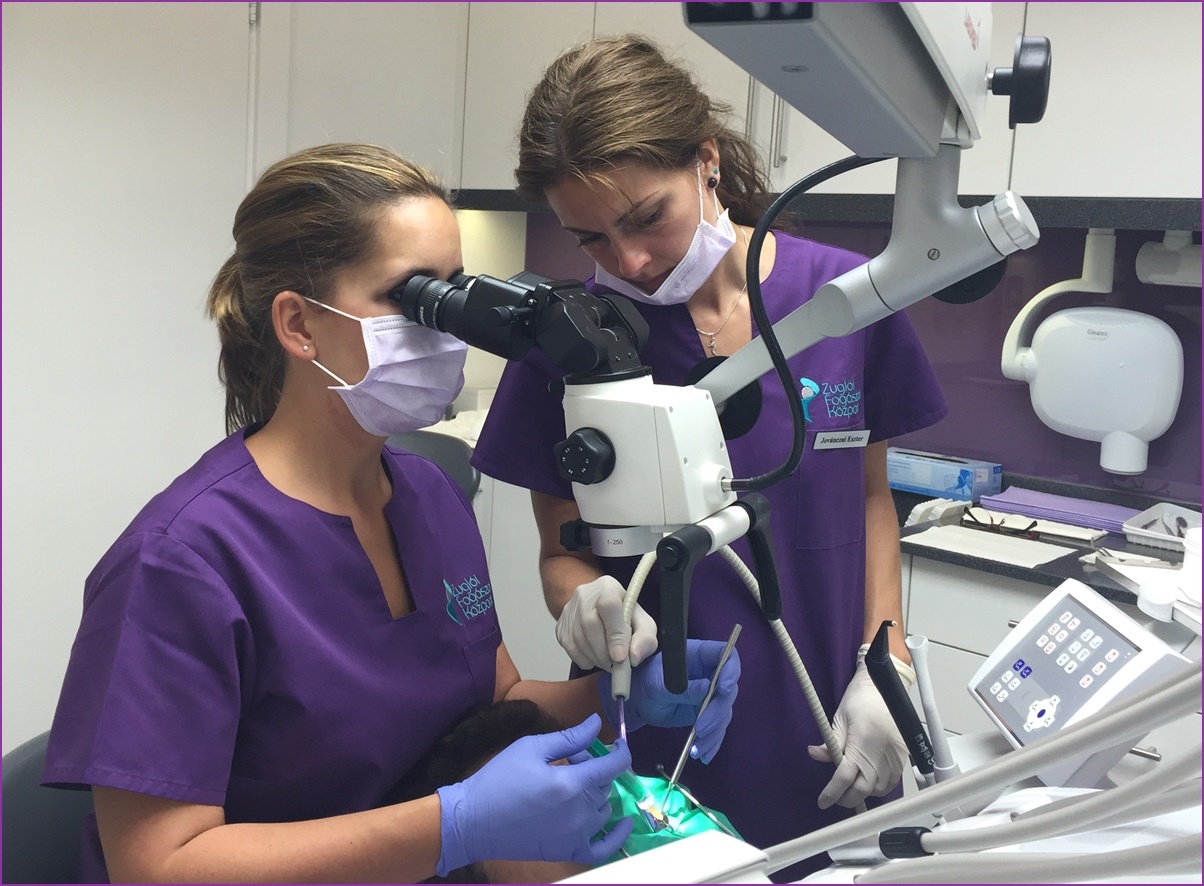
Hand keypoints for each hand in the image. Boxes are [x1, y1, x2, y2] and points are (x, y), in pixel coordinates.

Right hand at [436, 714, 634, 874]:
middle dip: (593, 768)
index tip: (619, 745)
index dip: (621, 752)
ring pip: (603, 809)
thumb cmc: (498, 779)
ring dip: (596, 794)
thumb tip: (597, 724)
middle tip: (570, 760)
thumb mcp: (531, 748)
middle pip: (604, 785)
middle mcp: (578, 812)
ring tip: (572, 785)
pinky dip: (616, 836)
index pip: (612, 766)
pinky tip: (622, 823)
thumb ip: (569, 737)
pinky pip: (603, 848)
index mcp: (570, 783)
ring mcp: (575, 835)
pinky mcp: (567, 852)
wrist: (472, 821)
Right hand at [556, 575, 657, 669]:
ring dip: (595, 658)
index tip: (620, 657)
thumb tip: (634, 656)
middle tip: (615, 665)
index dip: (615, 634)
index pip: (609, 605)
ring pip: (578, 638)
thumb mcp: (643, 624)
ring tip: (608, 662)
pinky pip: (569, 648)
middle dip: (604, 652)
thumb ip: (645, 639)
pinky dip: (584, 659)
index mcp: (608, 587)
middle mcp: (584, 594)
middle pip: (590, 624)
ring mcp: (569, 609)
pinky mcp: (560, 625)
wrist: (601, 612)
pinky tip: (595, 658)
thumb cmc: (625, 617)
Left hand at [600, 639, 740, 763]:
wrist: (638, 701)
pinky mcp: (707, 713)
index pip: (727, 656)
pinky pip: (716, 728)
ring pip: (724, 712)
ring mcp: (710, 694)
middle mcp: (710, 673)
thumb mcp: (659, 683)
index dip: (731, 670)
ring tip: (697, 749)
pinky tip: (702, 754)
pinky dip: (711, 742)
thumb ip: (683, 687)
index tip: (724, 688)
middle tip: (701, 728)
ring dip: (714, 732)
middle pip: (728, 690)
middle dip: (717, 711)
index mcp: (699, 656)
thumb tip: (709, 688)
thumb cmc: (644, 681)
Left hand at [807, 657, 906, 808]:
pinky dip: (879, 788)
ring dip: (863, 794)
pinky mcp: (903, 757)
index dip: (831, 793)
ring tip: (851, 790)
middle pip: (862, 790)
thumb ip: (830, 742)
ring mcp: (893, 758)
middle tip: (836, 798)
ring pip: (878, 789)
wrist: (884, 687)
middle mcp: (879, 754)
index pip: (843, 778)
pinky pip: (891, 782)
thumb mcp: (839, 718)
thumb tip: (815, 754)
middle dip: (847, 799)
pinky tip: (869, 784)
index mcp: (860, 744)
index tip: (823, 801)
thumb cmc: (860, 699)